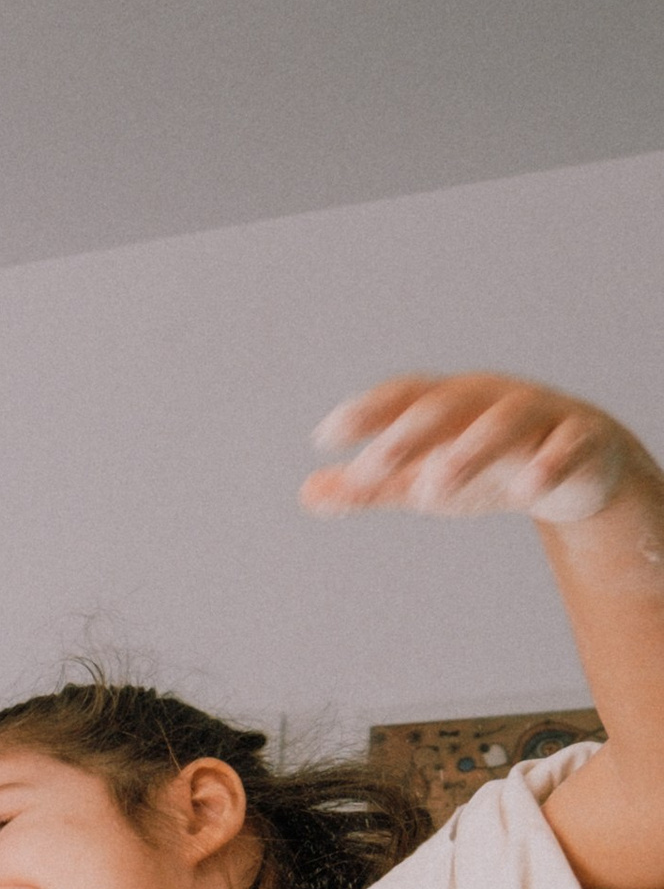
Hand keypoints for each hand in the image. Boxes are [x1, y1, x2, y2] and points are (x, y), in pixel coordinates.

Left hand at [303, 372, 653, 526]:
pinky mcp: (582, 440)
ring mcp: (540, 416)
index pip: (403, 396)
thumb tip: (306, 493)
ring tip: (433, 491)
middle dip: (407, 434)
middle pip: (447, 405)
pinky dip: (548, 464)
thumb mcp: (425, 480)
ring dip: (469, 451)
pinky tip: (526, 491)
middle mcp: (491, 399)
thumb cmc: (489, 467)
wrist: (579, 471)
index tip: (325, 436)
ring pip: (505, 421)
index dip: (366, 411)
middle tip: (370, 469)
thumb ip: (371, 486)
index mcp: (450, 402)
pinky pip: (567, 446)